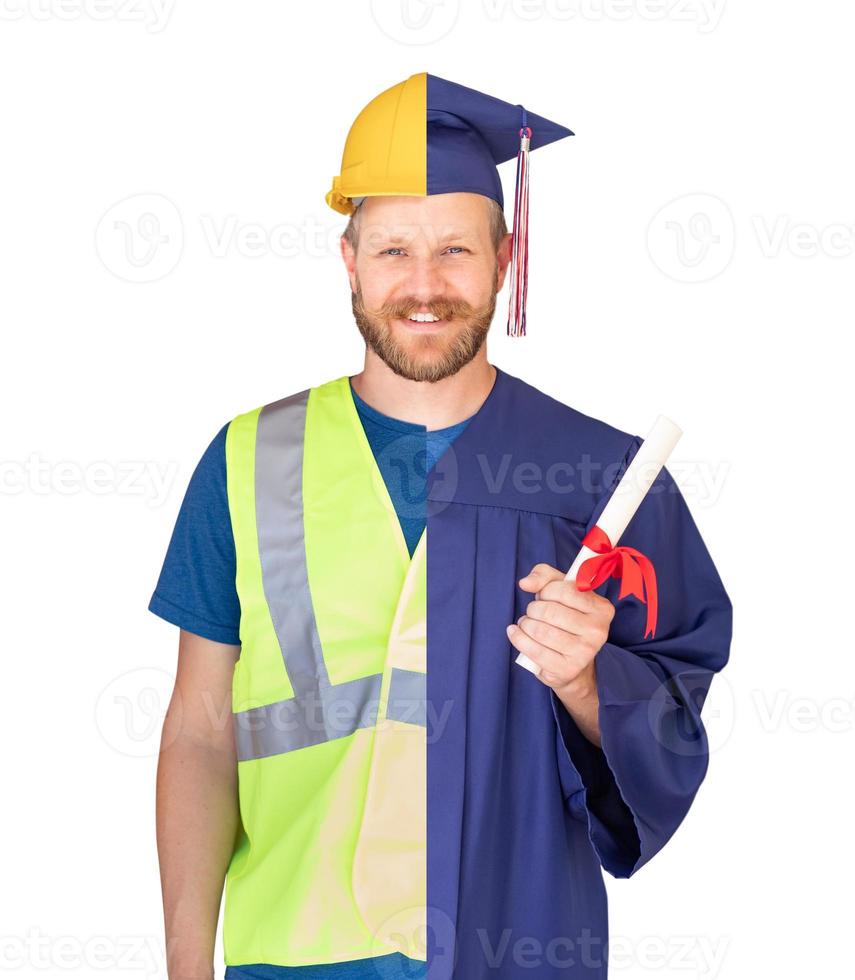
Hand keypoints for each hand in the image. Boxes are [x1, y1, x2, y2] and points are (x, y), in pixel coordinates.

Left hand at [506, 562, 614, 700]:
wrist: (572, 662)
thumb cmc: (565, 617)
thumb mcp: (559, 590)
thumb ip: (543, 575)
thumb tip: (525, 583)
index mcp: (602, 608)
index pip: (565, 590)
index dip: (546, 591)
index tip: (544, 597)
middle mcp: (598, 631)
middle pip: (550, 611)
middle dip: (533, 609)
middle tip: (533, 613)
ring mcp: (584, 653)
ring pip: (540, 631)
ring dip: (524, 624)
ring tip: (526, 624)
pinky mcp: (567, 670)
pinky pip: (534, 650)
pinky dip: (518, 638)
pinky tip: (515, 633)